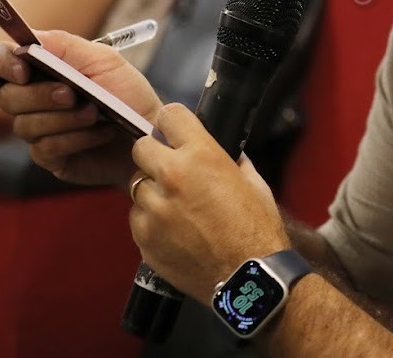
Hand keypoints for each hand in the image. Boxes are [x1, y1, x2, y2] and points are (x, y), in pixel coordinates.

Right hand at [0, 29, 163, 185]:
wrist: (150, 134)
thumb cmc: (128, 95)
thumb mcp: (104, 61)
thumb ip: (65, 46)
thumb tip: (29, 38)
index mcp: (42, 69)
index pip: (0, 61)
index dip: (2, 63)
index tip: (23, 70)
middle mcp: (33, 99)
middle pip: (7, 97)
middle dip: (41, 95)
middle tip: (73, 95)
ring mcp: (38, 130)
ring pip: (25, 125)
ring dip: (64, 118)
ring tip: (96, 114)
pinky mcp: (49, 157)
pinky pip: (45, 148)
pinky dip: (76, 138)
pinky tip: (100, 133)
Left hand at [128, 103, 290, 302]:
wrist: (248, 276)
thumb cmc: (256, 227)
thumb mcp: (252, 181)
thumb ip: (230, 160)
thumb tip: (221, 152)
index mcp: (200, 156)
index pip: (169, 115)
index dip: (172, 122)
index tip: (173, 131)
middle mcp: (171, 177)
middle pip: (139, 148)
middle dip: (153, 154)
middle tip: (169, 169)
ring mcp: (153, 209)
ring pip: (136, 185)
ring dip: (152, 191)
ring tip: (175, 207)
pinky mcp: (143, 238)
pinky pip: (137, 217)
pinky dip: (150, 220)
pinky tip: (173, 230)